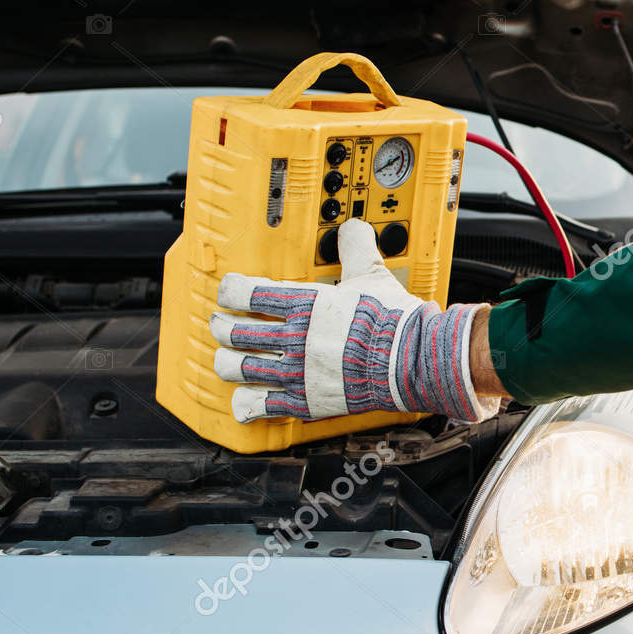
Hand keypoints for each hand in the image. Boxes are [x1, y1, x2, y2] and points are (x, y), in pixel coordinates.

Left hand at [210, 220, 498, 423]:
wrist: (411, 359)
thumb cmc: (392, 320)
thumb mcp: (372, 274)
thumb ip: (356, 248)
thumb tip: (352, 228)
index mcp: (304, 304)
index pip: (245, 293)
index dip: (229, 291)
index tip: (229, 292)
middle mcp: (293, 337)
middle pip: (235, 332)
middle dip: (222, 327)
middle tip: (221, 325)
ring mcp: (296, 372)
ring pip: (238, 369)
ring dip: (227, 363)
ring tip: (227, 360)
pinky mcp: (305, 401)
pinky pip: (261, 406)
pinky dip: (246, 404)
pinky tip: (244, 401)